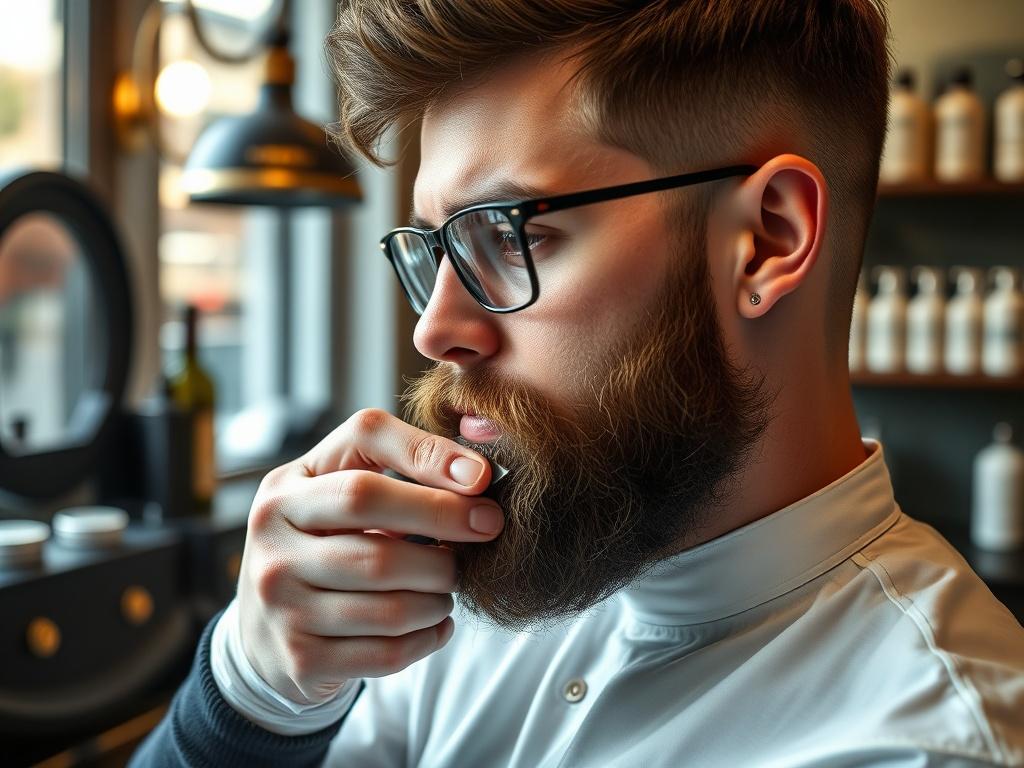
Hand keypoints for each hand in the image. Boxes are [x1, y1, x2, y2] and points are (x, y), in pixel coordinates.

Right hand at [236, 408, 503, 704]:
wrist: (263, 631)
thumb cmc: (322, 539)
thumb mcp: (338, 484)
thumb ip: (398, 463)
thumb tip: (478, 476)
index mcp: (285, 491)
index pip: (362, 471)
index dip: (429, 467)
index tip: (483, 481)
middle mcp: (273, 546)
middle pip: (382, 549)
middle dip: (446, 546)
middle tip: (482, 537)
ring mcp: (282, 606)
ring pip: (392, 608)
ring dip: (440, 598)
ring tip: (448, 586)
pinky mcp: (301, 658)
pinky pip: (387, 652)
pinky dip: (428, 637)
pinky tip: (436, 622)